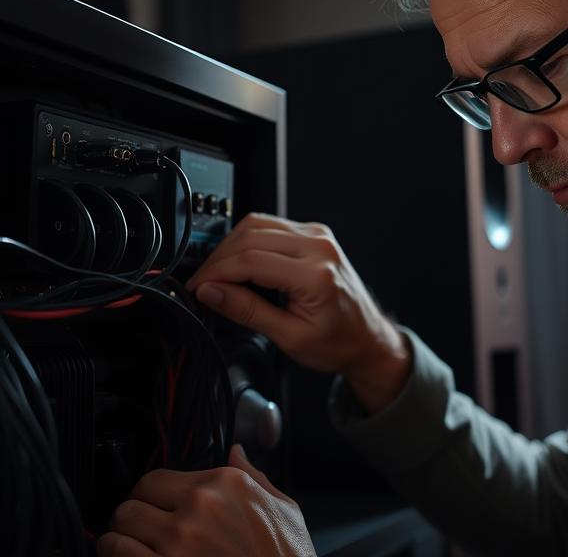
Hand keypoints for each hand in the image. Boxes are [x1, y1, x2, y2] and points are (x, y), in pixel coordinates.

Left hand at [99, 445, 313, 556]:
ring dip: (120, 538)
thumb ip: (256, 478)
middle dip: (134, 515)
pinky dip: (117, 556)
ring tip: (129, 547)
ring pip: (120, 527)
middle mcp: (199, 507)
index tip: (155, 508)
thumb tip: (237, 452)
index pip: (159, 477)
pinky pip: (119, 553)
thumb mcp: (285, 511)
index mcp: (225, 484)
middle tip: (141, 529)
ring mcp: (180, 543)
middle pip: (134, 498)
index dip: (153, 496)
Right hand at [186, 213, 410, 411]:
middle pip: (250, 237)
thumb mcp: (289, 337)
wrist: (369, 338)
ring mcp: (318, 235)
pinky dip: (248, 241)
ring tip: (218, 274)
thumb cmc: (338, 342)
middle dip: (219, 260)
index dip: (216, 273)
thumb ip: (247, 311)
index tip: (198, 288)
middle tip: (203, 283)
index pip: (250, 260)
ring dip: (230, 246)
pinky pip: (271, 226)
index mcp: (315, 274)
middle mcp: (318, 246)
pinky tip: (239, 263)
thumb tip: (212, 292)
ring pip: (257, 225)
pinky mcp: (314, 233)